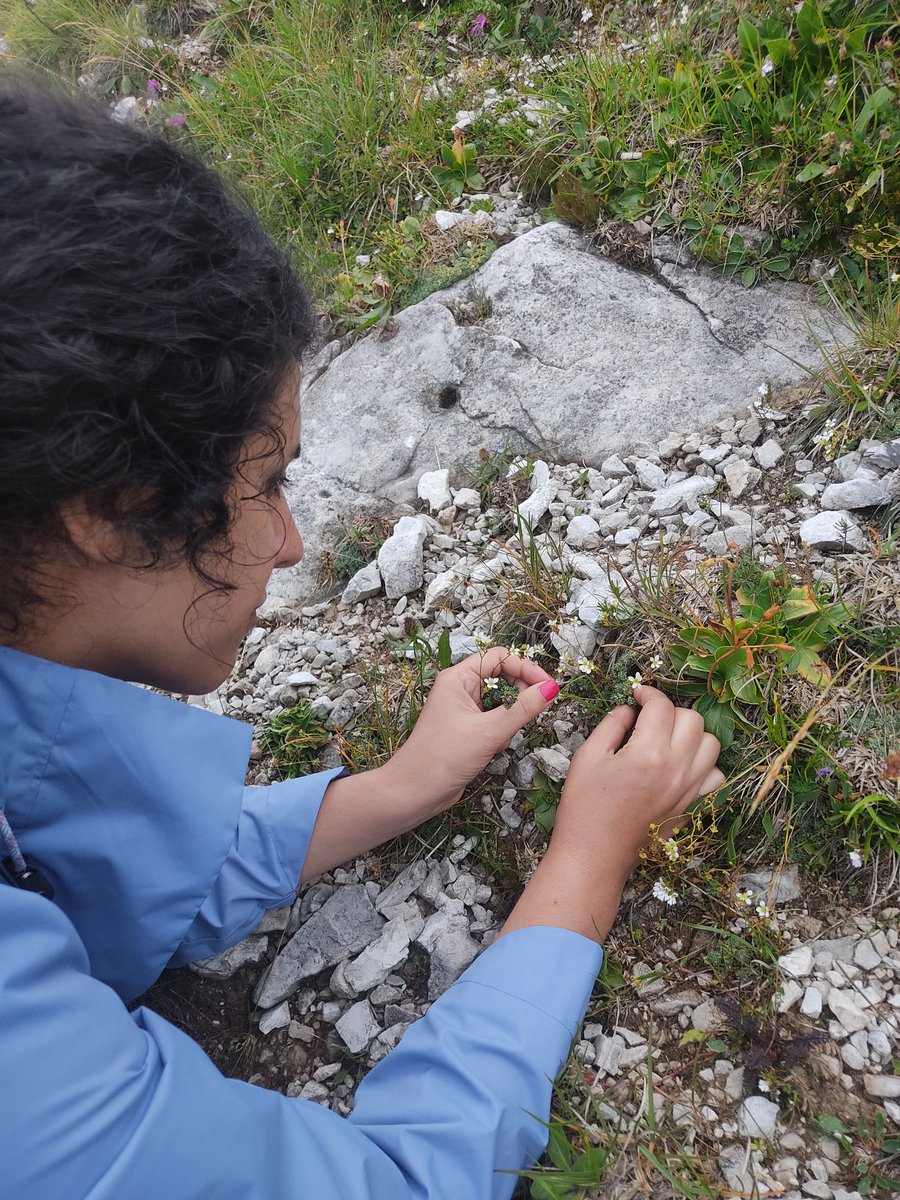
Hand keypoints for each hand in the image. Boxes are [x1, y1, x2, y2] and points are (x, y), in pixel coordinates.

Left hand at [381, 646, 559, 816]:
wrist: (416, 792)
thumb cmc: (443, 757)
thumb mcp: (490, 731)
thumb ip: (523, 708)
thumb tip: (551, 688)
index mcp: (458, 678)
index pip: (498, 658)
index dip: (525, 668)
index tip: (549, 686)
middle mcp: (459, 689)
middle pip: (501, 677)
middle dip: (519, 694)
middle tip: (532, 711)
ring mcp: (463, 709)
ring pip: (500, 701)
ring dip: (510, 717)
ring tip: (503, 736)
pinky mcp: (467, 729)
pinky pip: (494, 720)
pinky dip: (501, 731)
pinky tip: (495, 748)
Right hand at [501, 686, 723, 943]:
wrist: (595, 856)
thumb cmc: (585, 808)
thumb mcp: (587, 758)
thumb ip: (611, 726)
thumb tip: (629, 710)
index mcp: (648, 753)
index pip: (662, 706)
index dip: (648, 693)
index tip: (637, 694)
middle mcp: (676, 769)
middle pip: (693, 720)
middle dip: (670, 711)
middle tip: (648, 719)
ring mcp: (689, 790)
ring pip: (711, 744)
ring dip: (691, 734)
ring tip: (667, 739)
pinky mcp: (692, 806)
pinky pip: (715, 776)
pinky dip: (703, 764)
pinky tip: (680, 765)